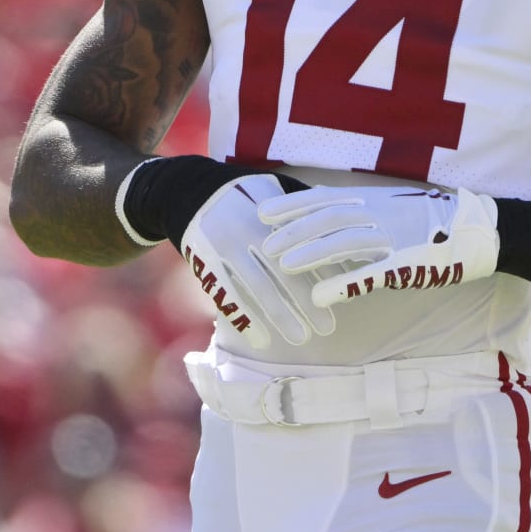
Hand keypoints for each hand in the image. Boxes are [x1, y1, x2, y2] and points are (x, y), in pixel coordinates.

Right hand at [178, 173, 338, 348]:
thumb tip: (339, 228)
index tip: (341, 295)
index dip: (323, 273)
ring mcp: (226, 248)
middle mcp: (250, 231)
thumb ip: (300, 210)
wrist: (189, 192)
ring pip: (258, 287)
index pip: (302, 247)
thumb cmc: (242, 195)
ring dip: (280, 315)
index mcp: (271, 215)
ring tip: (301, 337)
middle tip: (327, 327)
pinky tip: (261, 339)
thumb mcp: (271, 192)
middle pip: (284, 272)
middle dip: (307, 302)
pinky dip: (244, 318)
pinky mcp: (207, 263)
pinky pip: (227, 294)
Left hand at [259, 185, 500, 308]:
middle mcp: (381, 212)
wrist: (478, 229)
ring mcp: (394, 236)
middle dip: (295, 229)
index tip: (263, 211)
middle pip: (329, 217)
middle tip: (267, 242)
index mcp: (375, 197)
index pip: (326, 197)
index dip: (293, 205)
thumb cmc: (434, 219)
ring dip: (312, 253)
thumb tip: (326, 203)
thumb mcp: (394, 203)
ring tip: (284, 265)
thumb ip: (362, 205)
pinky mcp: (407, 263)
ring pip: (344, 242)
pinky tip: (320, 296)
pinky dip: (343, 284)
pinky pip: (369, 273)